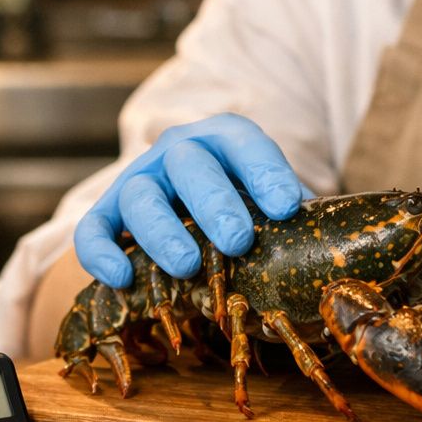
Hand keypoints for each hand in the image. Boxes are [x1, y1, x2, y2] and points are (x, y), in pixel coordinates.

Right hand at [74, 113, 306, 287]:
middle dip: (214, 203)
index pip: (243, 143)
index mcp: (224, 142)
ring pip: (140, 197)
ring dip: (162, 232)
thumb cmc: (244, 207)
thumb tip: (328, 254)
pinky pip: (94, 230)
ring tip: (187, 267)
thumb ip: (291, 218)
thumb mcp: (267, 202)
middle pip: (189, 165)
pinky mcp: (107, 214)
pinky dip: (101, 254)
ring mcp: (139, 181)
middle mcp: (178, 154)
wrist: (186, 206)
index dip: (265, 171)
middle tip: (238, 240)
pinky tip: (123, 279)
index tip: (288, 205)